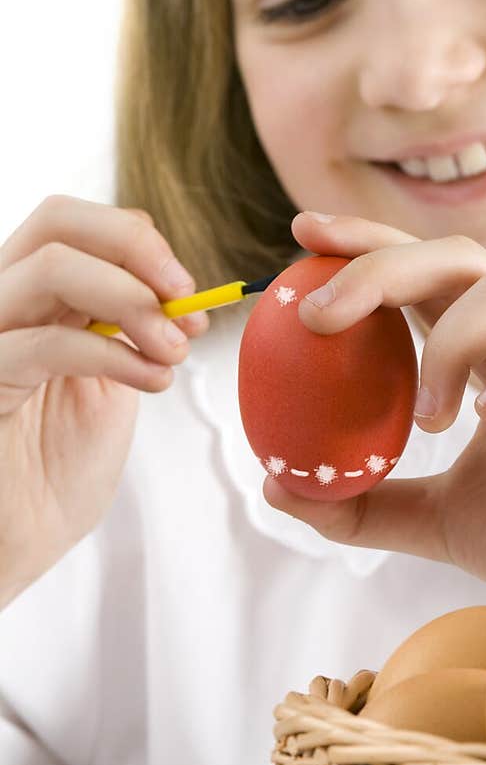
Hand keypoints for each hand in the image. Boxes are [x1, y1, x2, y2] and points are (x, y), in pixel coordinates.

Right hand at [0, 196, 207, 607]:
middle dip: (136, 251)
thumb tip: (188, 297)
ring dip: (132, 300)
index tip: (190, 292)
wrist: (15, 542)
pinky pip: (45, 341)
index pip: (76, 223)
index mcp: (31, 296)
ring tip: (171, 351)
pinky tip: (149, 381)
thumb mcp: (112, 379)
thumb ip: (136, 329)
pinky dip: (113, 352)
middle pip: (58, 222)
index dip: (139, 242)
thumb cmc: (56, 468)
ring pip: (51, 267)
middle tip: (184, 297)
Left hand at [263, 212, 485, 603]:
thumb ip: (365, 501)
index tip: (299, 235)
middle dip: (381, 266)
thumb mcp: (436, 520)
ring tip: (428, 418)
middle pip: (460, 257)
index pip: (426, 275)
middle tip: (316, 313)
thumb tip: (275, 485)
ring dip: (450, 342)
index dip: (368, 244)